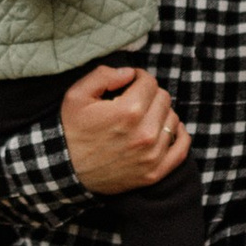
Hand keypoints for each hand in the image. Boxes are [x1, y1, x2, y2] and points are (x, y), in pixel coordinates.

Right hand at [61, 63, 189, 193]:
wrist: (64, 171)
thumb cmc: (70, 130)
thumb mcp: (76, 95)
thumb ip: (104, 75)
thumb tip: (130, 73)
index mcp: (128, 111)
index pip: (149, 82)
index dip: (138, 78)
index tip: (129, 84)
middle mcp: (145, 133)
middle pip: (163, 98)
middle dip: (149, 95)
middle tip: (133, 101)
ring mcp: (152, 155)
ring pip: (172, 120)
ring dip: (160, 115)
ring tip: (141, 118)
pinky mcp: (155, 172)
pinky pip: (181, 148)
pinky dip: (178, 135)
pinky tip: (167, 130)